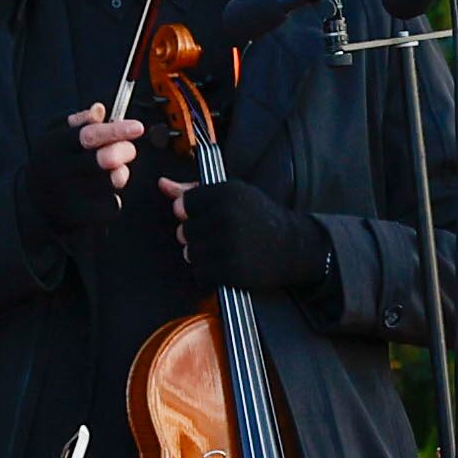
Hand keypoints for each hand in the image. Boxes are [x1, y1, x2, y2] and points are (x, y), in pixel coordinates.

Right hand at [23, 101, 143, 234]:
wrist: (34, 200)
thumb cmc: (53, 161)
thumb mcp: (55, 135)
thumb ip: (77, 121)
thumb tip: (100, 110)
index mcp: (52, 146)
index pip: (88, 136)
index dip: (116, 130)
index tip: (138, 127)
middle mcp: (57, 170)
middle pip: (104, 160)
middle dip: (125, 151)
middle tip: (129, 148)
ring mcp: (67, 195)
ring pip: (111, 182)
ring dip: (121, 174)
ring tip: (115, 170)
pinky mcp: (78, 215)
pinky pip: (112, 205)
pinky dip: (115, 197)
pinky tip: (104, 191)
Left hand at [161, 178, 329, 292]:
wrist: (294, 247)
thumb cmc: (261, 218)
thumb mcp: (234, 195)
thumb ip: (195, 190)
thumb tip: (162, 184)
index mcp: (227, 193)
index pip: (184, 204)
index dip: (194, 213)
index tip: (211, 216)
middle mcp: (227, 216)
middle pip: (184, 231)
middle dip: (198, 236)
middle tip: (222, 236)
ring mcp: (230, 244)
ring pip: (190, 253)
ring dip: (203, 255)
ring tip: (225, 251)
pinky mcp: (232, 269)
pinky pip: (201, 272)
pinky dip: (210, 272)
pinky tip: (227, 264)